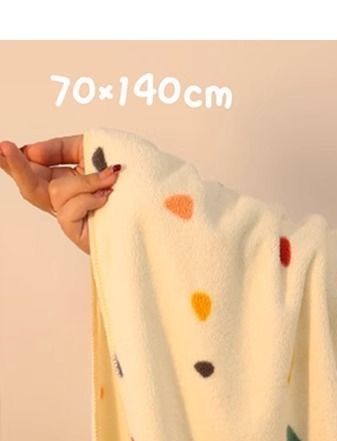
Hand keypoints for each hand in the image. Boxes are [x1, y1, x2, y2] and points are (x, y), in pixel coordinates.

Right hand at [0, 135, 120, 255]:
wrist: (156, 203)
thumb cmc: (127, 178)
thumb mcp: (92, 151)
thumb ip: (60, 148)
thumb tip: (31, 152)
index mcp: (60, 179)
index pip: (27, 169)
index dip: (10, 161)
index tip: (1, 146)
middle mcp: (62, 199)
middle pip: (29, 186)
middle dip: (17, 166)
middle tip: (6, 147)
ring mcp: (71, 217)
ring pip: (57, 193)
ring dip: (84, 181)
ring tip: (112, 177)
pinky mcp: (81, 233)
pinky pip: (72, 210)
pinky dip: (90, 198)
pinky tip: (108, 196)